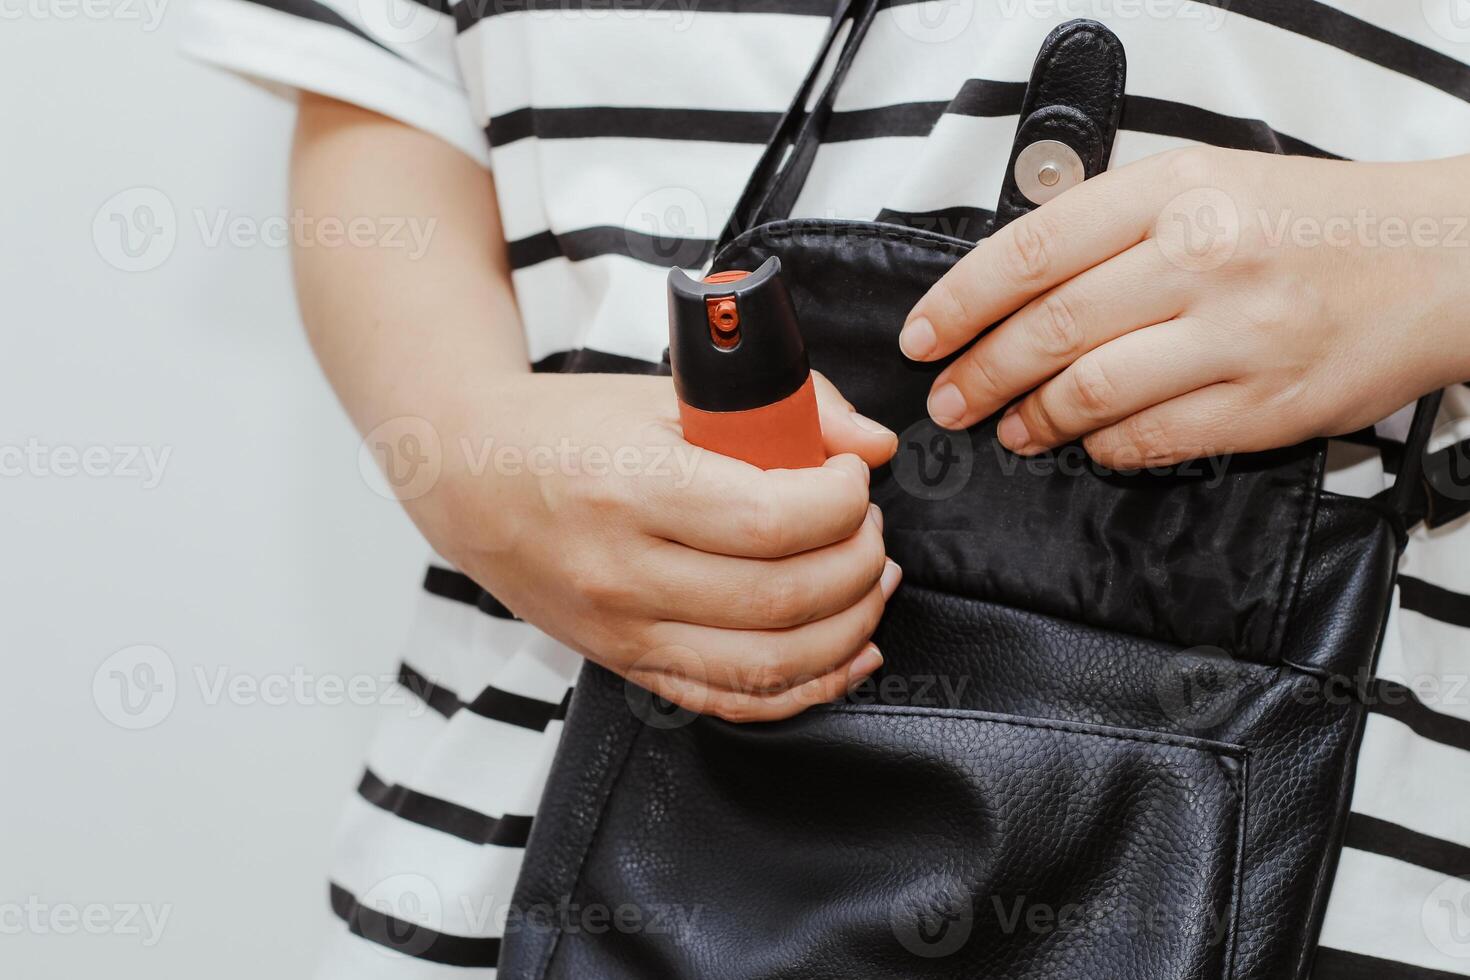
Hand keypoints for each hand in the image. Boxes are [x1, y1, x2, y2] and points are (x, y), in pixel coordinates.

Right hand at [401, 371, 900, 722]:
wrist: (469, 479)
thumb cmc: (568, 429)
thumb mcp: (668, 394)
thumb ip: (784, 409)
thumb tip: (872, 444)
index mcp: (634, 490)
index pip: (773, 521)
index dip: (842, 502)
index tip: (852, 477)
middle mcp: (626, 574)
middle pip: (783, 598)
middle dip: (857, 562)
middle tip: (868, 527)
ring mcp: (625, 633)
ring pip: (769, 665)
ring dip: (848, 629)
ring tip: (869, 581)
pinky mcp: (628, 666)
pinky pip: (733, 702)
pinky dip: (806, 687)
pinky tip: (846, 650)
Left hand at [900, 147, 1469, 465]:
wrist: (1441, 258)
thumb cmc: (1311, 222)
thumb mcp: (1205, 181)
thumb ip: (1109, 222)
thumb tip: (1009, 281)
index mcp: (1175, 189)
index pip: (1032, 250)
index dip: (960, 302)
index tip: (923, 335)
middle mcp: (1203, 256)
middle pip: (1050, 328)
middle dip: (981, 373)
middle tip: (951, 399)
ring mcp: (1237, 334)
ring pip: (1092, 391)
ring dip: (1034, 418)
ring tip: (1013, 427)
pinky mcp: (1267, 403)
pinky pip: (1153, 438)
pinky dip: (1105, 446)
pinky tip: (1089, 442)